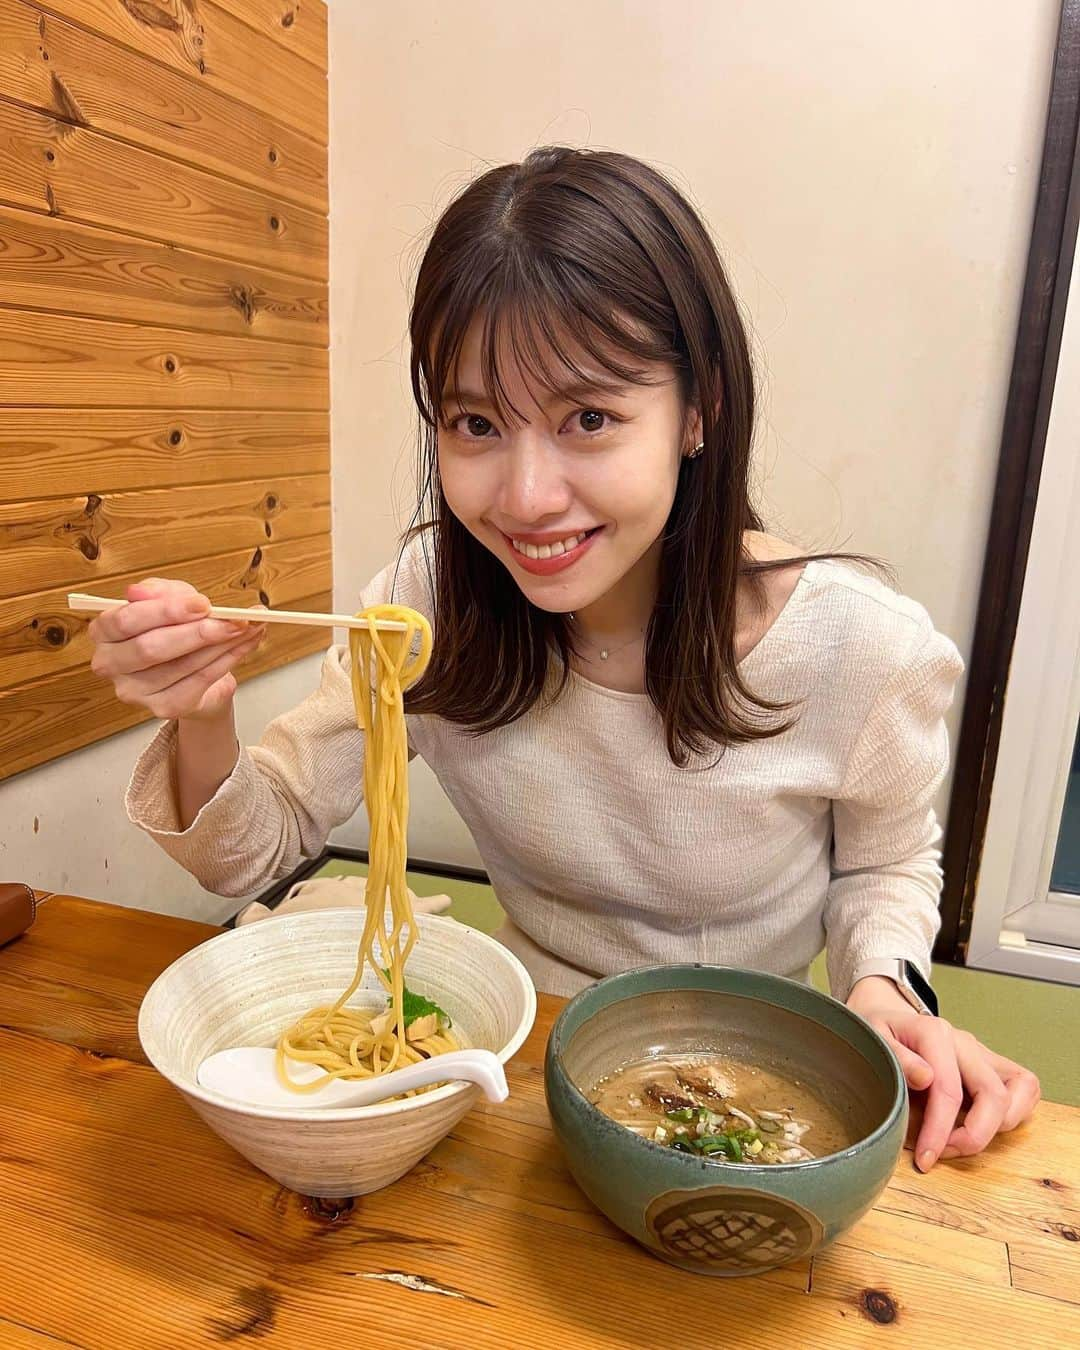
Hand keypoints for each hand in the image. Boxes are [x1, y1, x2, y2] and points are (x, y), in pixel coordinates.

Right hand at [87, 578, 265, 721]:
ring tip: (250, 627)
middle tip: (234, 620)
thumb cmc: (175, 629)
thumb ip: (160, 592)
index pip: (126, 621)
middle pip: (151, 649)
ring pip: (182, 666)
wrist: (194, 670)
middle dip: (197, 633)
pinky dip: (228, 660)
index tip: (203, 603)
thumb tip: (141, 591)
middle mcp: (110, 664)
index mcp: (104, 632)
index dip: (166, 611)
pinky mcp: (163, 707)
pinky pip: (200, 682)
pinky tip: (245, 644)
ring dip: (222, 644)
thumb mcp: (170, 600)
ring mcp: (135, 691)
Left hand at [847, 976, 1039, 1171]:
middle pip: (993, 1094)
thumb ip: (897, 1057)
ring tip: (961, 1142)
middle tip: (942, 1154)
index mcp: (934, 1033)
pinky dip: (1016, 1112)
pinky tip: (985, 1127)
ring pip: (1021, 1088)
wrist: (884, 1021)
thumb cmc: (877, 1036)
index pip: (948, 1090)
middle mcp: (965, 1042)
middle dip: (973, 1136)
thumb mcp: (872, 1040)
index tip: (924, 1159)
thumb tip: (926, 1077)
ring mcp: (982, 1053)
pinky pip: (1025, 1085)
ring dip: (999, 1126)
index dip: (939, 1132)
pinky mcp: (993, 1064)